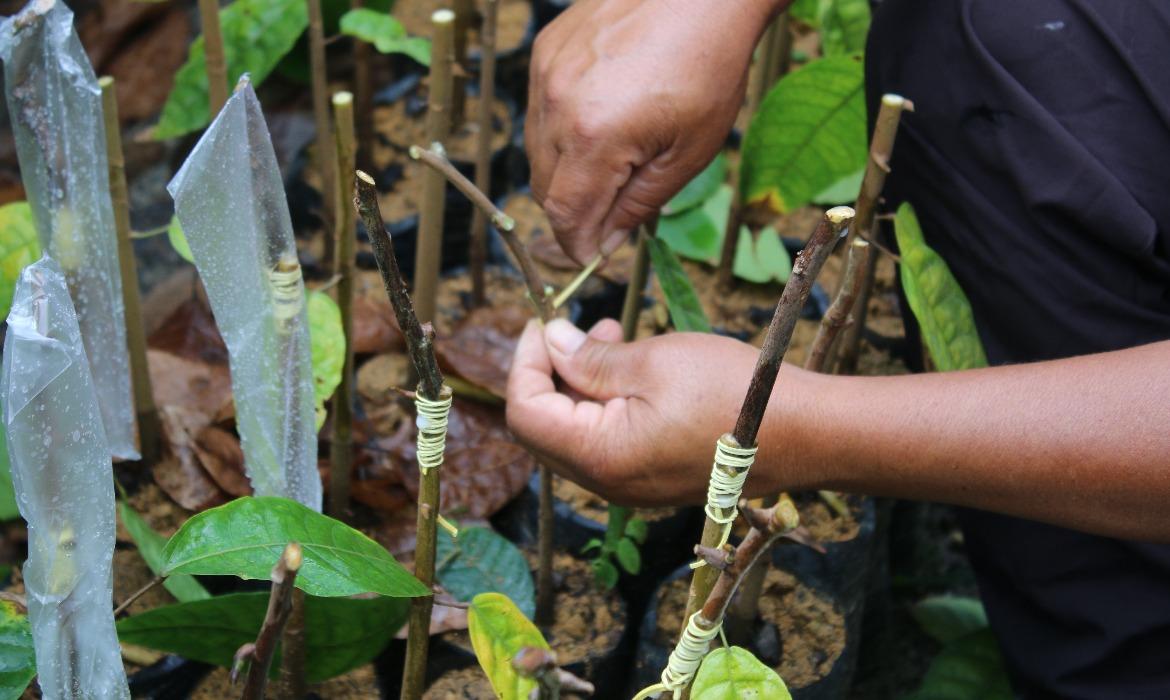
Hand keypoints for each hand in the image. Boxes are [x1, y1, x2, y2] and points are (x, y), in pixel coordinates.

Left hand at [505, 318, 759, 505]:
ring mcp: (631, 487)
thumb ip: (589, 358)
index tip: (544, 321)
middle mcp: (608, 484)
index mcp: (600, 457)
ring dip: (580, 384)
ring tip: (612, 336)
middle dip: (551, 371)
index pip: (526, 413)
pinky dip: (605, 404)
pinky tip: (633, 370)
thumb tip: (549, 341)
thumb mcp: (653, 361)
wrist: (805, 433)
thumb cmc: (731, 391)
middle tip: (581, 326)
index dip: (525, 362)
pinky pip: (607, 443)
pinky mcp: (653, 481)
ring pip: (576, 434)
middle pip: (545, 428)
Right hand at [526, 0, 778, 263]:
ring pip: (537, 151)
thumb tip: (605, 242)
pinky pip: (540, 111)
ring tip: (613, 162)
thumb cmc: (709, 67)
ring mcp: (546, 74)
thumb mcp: (689, 153)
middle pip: (544, 188)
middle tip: (610, 216)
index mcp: (594, 137)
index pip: (564, 215)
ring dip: (566, 172)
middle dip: (573, 212)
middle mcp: (557, 105)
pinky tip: (602, 119)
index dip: (576, 245)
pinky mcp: (545, 52)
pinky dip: (562, 130)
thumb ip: (639, 204)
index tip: (594, 258)